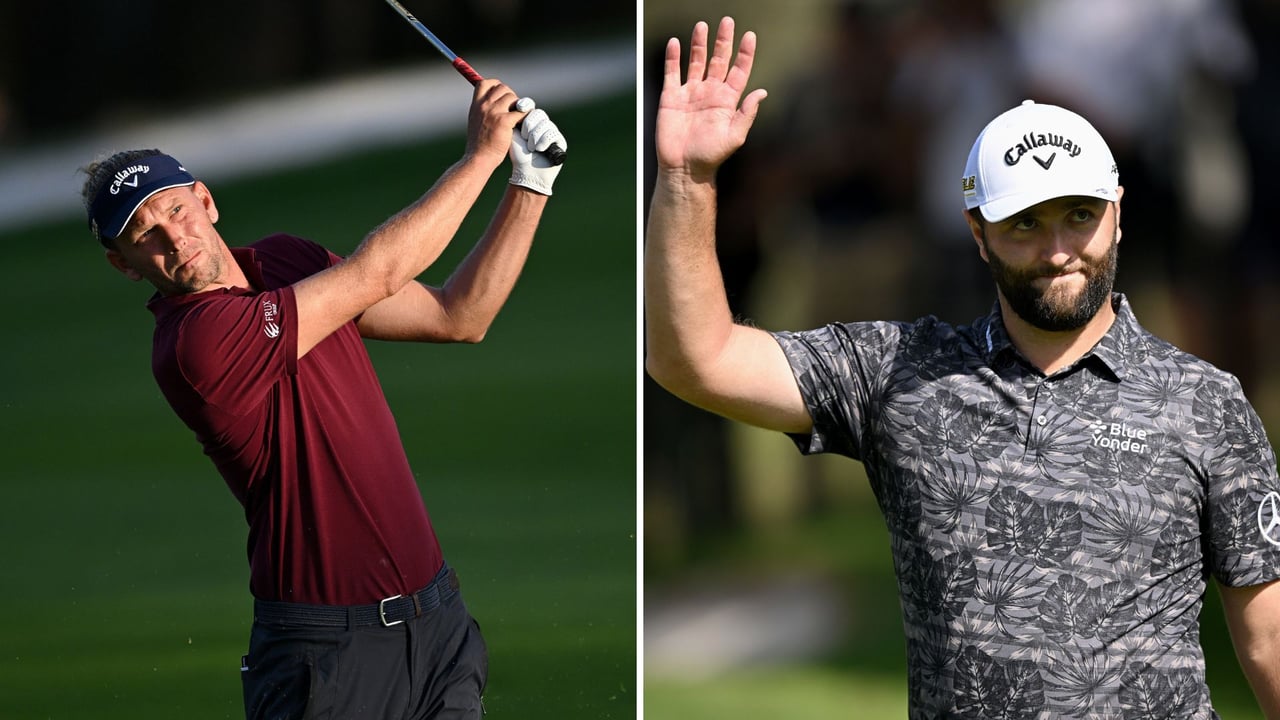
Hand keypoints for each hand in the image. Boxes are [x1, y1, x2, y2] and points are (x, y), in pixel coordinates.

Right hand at [466, 79, 522, 166]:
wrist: (479, 158)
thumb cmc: (479, 144)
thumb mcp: (476, 121)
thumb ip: (483, 110)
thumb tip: (495, 101)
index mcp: (475, 104)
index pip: (485, 83)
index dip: (496, 85)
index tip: (502, 95)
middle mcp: (483, 105)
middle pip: (502, 88)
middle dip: (511, 95)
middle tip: (513, 108)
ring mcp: (493, 112)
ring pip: (513, 97)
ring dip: (518, 105)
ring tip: (518, 117)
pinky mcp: (504, 121)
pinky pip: (521, 110)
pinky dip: (525, 115)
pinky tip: (523, 123)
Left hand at [509, 99, 566, 195]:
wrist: (527, 172)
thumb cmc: (519, 155)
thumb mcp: (513, 134)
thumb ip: (513, 118)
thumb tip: (513, 102)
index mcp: (533, 122)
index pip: (532, 109)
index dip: (526, 107)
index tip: (520, 108)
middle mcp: (544, 126)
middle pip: (539, 114)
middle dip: (529, 126)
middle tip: (524, 138)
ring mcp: (553, 133)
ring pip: (545, 124)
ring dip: (535, 137)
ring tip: (531, 148)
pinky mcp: (561, 142)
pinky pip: (553, 134)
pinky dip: (543, 142)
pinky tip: (539, 150)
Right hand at [655, 17, 767, 180]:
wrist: (684, 169)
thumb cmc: (711, 156)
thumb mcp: (735, 136)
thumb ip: (746, 113)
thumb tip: (762, 92)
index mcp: (727, 100)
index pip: (739, 71)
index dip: (744, 53)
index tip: (749, 36)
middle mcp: (710, 93)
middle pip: (718, 60)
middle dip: (723, 41)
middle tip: (727, 21)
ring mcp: (690, 94)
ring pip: (696, 62)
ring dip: (699, 44)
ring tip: (702, 25)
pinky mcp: (671, 98)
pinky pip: (672, 73)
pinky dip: (673, 58)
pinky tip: (675, 43)